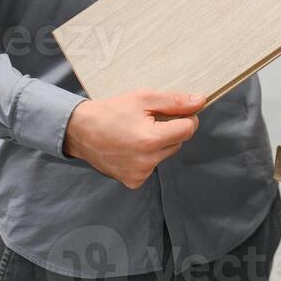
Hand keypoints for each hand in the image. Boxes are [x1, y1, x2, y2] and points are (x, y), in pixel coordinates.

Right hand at [62, 90, 202, 189]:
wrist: (80, 131)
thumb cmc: (111, 112)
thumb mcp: (143, 99)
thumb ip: (174, 101)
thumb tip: (200, 101)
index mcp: (151, 140)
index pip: (188, 129)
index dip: (185, 117)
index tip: (174, 111)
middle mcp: (147, 161)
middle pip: (178, 142)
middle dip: (169, 130)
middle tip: (147, 121)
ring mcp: (140, 174)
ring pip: (166, 154)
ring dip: (158, 144)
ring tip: (136, 134)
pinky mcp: (134, 181)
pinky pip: (153, 165)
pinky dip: (147, 156)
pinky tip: (131, 147)